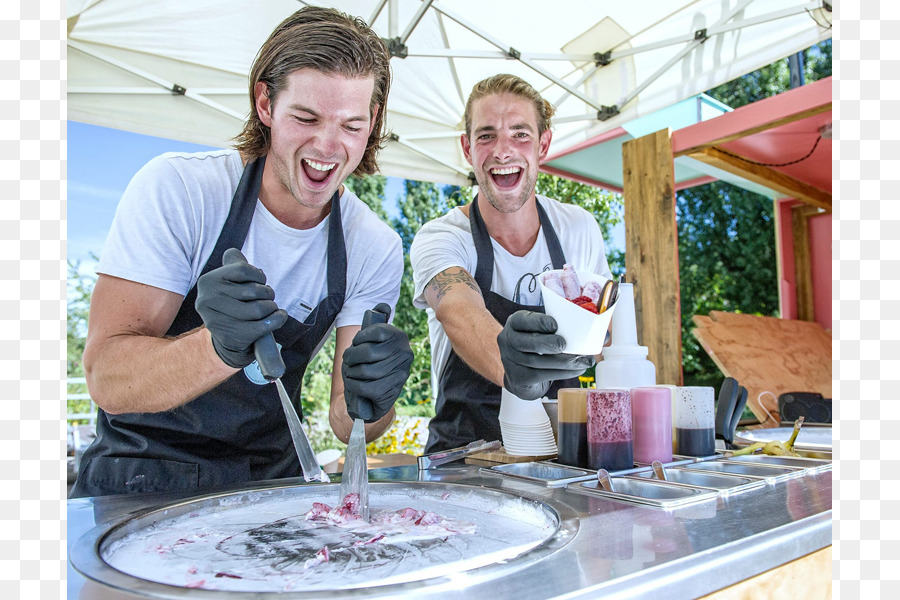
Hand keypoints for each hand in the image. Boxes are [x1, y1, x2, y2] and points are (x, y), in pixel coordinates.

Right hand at [195, 248, 287, 367]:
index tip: (262, 281)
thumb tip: (233, 252)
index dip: (259, 275)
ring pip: (258, 308)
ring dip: (272, 307)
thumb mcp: (229, 282)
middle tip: (269, 297)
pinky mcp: (230, 336)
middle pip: (252, 290)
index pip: (242, 270)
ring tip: (272, 307)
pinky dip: (277, 320)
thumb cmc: (233, 302)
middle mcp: (207, 299)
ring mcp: (217, 320)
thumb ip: (233, 264)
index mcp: (208, 281)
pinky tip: (279, 316)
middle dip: (268, 293)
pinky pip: (263, 326)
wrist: (227, 336)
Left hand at [342, 322, 413, 422]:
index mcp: (400, 338)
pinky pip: (364, 386)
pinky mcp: (392, 392)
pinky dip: (352, 385)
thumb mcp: (374, 340)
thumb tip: (382, 306)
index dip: (360, 337)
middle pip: (368, 352)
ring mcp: (400, 374)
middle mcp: (405, 355)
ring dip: (350, 371)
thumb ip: (378, 321)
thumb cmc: (371, 362)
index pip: (378, 331)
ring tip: (349, 371)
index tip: (356, 342)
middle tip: (347, 359)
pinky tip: (351, 383)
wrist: (373, 396)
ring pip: (365, 370)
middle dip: (351, 356)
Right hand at [497, 310, 594, 399]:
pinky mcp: (518, 378)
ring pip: (537, 362)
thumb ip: (567, 328)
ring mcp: (510, 361)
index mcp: (515, 323)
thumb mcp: (545, 331)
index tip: (555, 325)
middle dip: (548, 343)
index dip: (538, 322)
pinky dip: (562, 373)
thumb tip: (603, 335)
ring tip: (583, 361)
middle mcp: (508, 340)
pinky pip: (541, 376)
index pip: (522, 320)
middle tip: (565, 345)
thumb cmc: (538, 346)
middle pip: (527, 342)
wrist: (520, 372)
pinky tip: (576, 370)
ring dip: (563, 362)